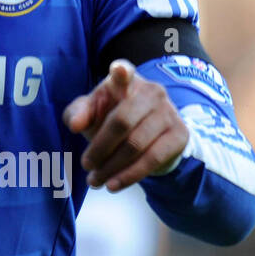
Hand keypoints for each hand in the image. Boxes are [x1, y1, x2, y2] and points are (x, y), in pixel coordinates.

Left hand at [62, 59, 187, 191]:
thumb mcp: (90, 114)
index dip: (121, 71)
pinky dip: (130, 175)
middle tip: (85, 165)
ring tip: (95, 181)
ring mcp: (168, 112)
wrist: (147, 136)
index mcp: (125, 81)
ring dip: (112, 167)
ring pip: (136, 145)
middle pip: (121, 122)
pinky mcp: (180, 134)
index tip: (117, 71)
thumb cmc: (110, 118)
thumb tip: (75, 124)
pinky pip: (152, 159)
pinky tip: (114, 185)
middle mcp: (151, 91)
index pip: (124, 71)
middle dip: (100, 148)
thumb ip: (77, 114)